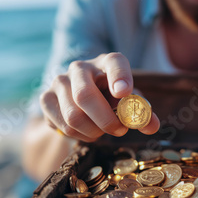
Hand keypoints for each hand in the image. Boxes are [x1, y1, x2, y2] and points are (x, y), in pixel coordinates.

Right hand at [40, 53, 159, 140]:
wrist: (81, 99)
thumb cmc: (112, 98)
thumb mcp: (130, 103)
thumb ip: (142, 113)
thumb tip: (151, 126)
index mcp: (107, 63)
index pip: (114, 63)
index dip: (120, 77)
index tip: (124, 93)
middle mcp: (80, 67)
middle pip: (85, 95)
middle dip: (105, 120)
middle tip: (120, 130)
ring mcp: (59, 81)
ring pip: (73, 116)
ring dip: (93, 131)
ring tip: (103, 131)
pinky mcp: (46, 99)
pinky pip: (62, 125)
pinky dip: (80, 135)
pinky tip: (88, 132)